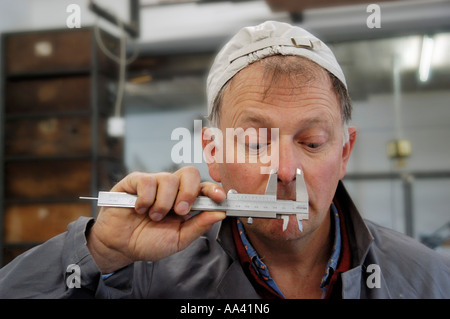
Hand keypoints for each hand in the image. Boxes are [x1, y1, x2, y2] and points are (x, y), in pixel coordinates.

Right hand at [86, 166, 225, 273]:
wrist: (120, 247)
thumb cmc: (149, 241)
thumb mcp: (179, 239)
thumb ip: (199, 225)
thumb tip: (220, 213)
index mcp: (185, 200)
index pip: (203, 186)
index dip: (213, 189)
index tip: (219, 197)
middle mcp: (172, 188)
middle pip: (190, 173)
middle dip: (189, 192)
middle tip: (180, 211)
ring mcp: (154, 183)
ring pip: (168, 179)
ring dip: (163, 203)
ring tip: (154, 217)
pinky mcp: (134, 181)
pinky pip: (146, 181)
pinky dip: (145, 199)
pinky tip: (140, 209)